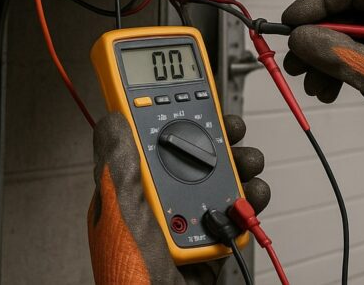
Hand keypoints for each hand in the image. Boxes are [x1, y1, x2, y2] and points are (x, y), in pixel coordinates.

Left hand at [88, 112, 269, 283]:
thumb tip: (112, 117)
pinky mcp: (214, 242)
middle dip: (218, 139)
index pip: (148, 141)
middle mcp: (160, 205)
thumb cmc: (134, 278)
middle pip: (192, 155)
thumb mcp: (121, 212)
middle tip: (235, 130)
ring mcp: (188, 223)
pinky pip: (236, 212)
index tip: (192, 96)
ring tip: (249, 166)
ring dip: (240, 167)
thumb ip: (119, 163)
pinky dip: (250, 202)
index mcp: (130, 193)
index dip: (170, 115)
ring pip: (220, 180)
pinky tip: (251, 199)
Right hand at [282, 0, 363, 174]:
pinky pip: (352, 49)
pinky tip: (327, 90)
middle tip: (293, 60)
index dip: (316, 0)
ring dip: (322, 56)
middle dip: (314, 34)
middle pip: (342, 8)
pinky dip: (336, 67)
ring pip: (343, 31)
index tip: (291, 23)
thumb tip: (298, 38)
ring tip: (311, 85)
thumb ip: (338, 54)